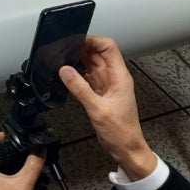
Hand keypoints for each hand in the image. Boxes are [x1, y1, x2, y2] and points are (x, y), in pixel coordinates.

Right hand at [58, 36, 156, 180]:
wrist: (126, 149)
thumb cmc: (121, 132)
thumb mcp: (98, 109)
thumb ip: (80, 88)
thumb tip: (65, 70)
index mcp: (119, 76)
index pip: (108, 47)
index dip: (92, 40)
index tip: (76, 40)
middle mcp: (114, 77)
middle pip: (97, 53)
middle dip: (81, 49)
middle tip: (63, 49)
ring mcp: (106, 85)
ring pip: (91, 64)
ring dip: (78, 60)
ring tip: (62, 59)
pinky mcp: (100, 93)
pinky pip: (87, 77)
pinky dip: (77, 74)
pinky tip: (67, 74)